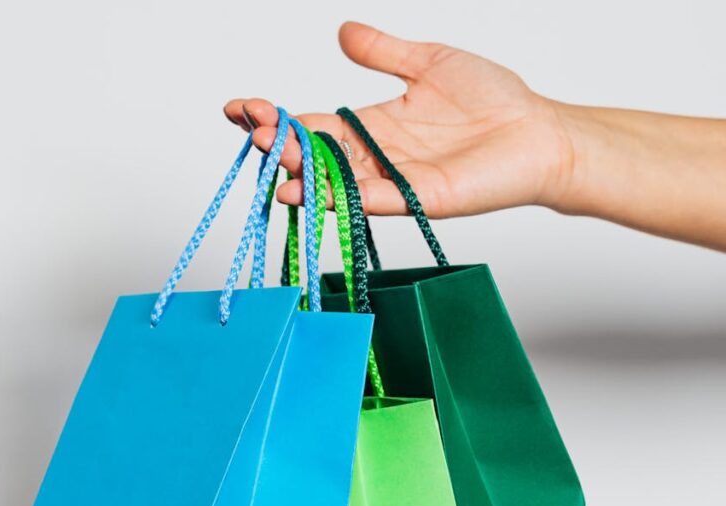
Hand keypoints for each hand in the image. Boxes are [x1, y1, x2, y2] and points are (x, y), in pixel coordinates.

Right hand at [224, 21, 576, 217]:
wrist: (540, 131)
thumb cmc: (494, 99)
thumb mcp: (429, 63)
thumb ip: (384, 52)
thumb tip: (344, 30)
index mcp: (370, 124)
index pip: (309, 122)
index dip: (274, 115)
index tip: (240, 105)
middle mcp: (372, 155)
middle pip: (310, 153)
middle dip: (275, 142)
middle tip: (251, 127)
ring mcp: (389, 181)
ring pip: (330, 178)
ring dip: (294, 170)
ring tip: (267, 154)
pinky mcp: (412, 199)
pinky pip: (365, 199)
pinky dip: (332, 195)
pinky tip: (302, 188)